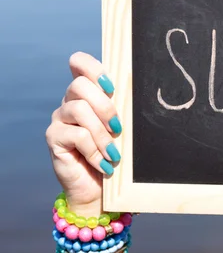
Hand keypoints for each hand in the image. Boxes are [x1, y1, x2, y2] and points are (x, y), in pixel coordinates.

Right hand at [45, 52, 120, 216]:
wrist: (99, 189)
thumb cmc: (115, 154)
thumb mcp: (121, 128)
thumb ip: (123, 109)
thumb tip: (139, 93)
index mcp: (88, 93)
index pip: (79, 63)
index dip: (94, 68)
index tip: (112, 87)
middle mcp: (70, 101)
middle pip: (79, 85)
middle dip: (105, 107)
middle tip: (118, 129)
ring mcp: (59, 118)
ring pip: (78, 109)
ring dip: (101, 134)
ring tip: (113, 153)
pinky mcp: (53, 137)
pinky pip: (76, 135)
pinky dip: (95, 150)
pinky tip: (104, 164)